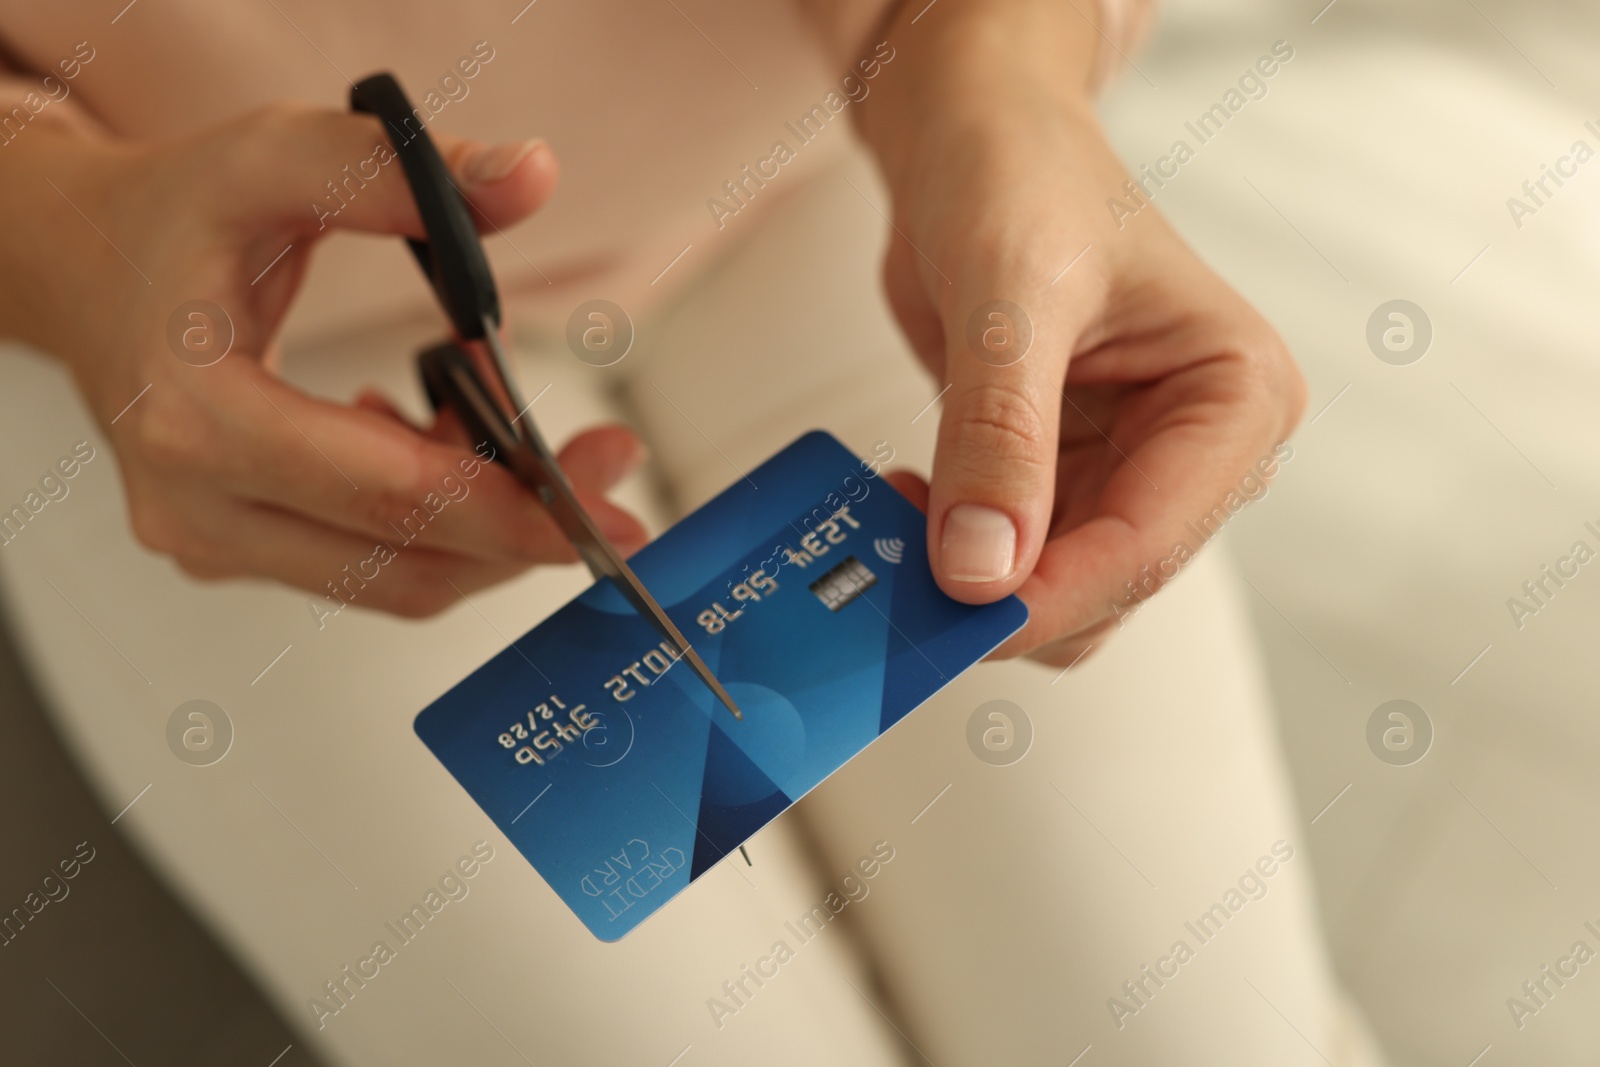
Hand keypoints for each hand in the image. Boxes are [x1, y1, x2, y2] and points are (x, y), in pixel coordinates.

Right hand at [0, 104, 646, 615]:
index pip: (392, 498)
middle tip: (606, 457)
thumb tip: (526, 178)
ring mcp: (214, 541)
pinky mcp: (238, 549)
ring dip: (485, 518)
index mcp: (195, 419)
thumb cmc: (169, 219)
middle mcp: (197, 507)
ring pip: (397, 581)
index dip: (516, 512)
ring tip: (504, 410)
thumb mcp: (271, 160)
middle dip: (526, 522)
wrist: (83, 269)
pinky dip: (436, 517)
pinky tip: (440, 432)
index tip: (615, 511)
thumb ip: (394, 172)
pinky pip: (369, 566)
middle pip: (407, 562)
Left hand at [859, 0, 1304, 663]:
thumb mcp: (1011, 295)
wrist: (974, 141)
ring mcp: (1129, 469)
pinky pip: (1012, 558)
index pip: (1151, 541)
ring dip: (971, 582)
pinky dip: (950, 556)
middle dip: (1007, 596)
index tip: (956, 618)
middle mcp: (1197, 447)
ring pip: (1057, 590)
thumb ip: (999, 434)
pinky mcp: (1062, 477)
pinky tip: (904, 506)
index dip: (1051, 595)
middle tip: (900, 582)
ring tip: (893, 528)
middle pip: (1107, 585)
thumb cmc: (1021, 175)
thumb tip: (982, 566)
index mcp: (1237, 396)